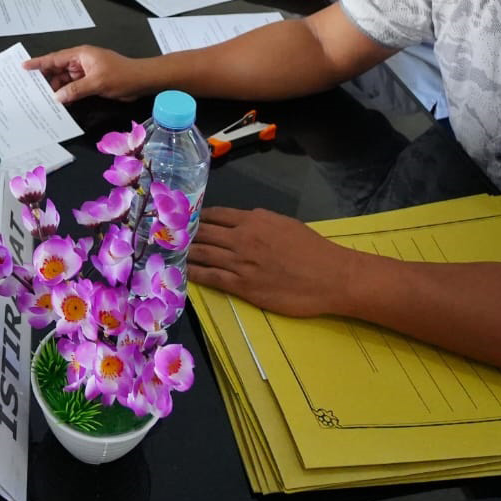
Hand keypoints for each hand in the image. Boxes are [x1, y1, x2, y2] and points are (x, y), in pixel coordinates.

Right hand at [22, 45, 144, 104]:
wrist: (141, 81)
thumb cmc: (121, 75)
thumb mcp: (97, 82)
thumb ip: (76, 90)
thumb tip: (57, 97)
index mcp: (80, 55)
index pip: (55, 58)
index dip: (39, 63)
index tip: (23, 67)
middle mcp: (80, 62)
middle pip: (57, 70)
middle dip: (45, 80)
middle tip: (28, 89)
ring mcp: (85, 73)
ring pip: (64, 81)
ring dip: (55, 90)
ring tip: (40, 99)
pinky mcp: (89, 83)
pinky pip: (73, 88)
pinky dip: (66, 95)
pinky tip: (58, 103)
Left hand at [187, 206, 355, 316]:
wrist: (330, 276)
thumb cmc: (313, 249)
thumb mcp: (285, 224)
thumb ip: (260, 221)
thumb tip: (243, 222)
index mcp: (254, 220)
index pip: (216, 215)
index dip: (198, 217)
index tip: (185, 220)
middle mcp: (242, 238)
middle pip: (204, 233)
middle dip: (186, 234)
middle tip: (169, 236)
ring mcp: (240, 262)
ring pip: (203, 254)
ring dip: (186, 252)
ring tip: (172, 252)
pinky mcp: (242, 286)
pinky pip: (211, 277)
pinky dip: (194, 273)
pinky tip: (183, 272)